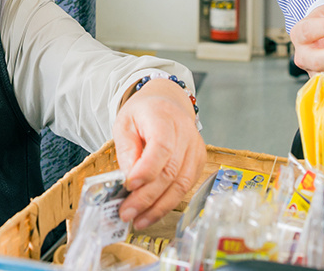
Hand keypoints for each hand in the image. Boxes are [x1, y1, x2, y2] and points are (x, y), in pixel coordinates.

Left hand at [113, 78, 205, 230]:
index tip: (129, 186)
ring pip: (181, 185)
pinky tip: (152, 213)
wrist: (167, 103)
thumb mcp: (124, 124)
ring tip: (138, 220)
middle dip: (147, 197)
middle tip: (127, 212)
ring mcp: (195, 149)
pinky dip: (168, 203)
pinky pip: (186, 188)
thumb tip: (128, 180)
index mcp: (164, 118)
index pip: (161, 147)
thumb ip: (126, 150)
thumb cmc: (143, 113)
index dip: (146, 170)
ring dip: (158, 207)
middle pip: (170, 172)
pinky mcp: (198, 162)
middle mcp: (185, 134)